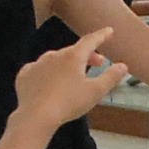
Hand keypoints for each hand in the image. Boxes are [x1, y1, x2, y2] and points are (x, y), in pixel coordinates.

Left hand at [10, 27, 124, 137]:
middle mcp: (54, 55)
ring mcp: (37, 64)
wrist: (36, 116)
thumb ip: (111, 77)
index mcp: (73, 57)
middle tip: (98, 62)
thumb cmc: (68, 104)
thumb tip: (123, 66)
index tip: (108, 31)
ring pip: (55, 59)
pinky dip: (47, 73)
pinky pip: (39, 70)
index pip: (90, 41)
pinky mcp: (25, 75)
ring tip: (73, 76)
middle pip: (74, 51)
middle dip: (87, 55)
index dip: (101, 35)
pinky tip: (50, 83)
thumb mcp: (96, 92)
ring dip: (66, 64)